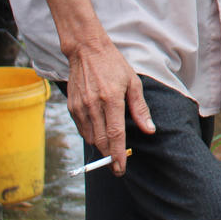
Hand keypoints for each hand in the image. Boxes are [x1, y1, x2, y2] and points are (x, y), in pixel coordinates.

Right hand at [65, 37, 154, 174]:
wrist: (87, 51)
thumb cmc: (114, 65)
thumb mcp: (133, 83)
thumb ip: (140, 108)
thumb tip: (149, 129)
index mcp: (111, 99)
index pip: (115, 134)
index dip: (118, 154)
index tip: (120, 168)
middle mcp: (93, 106)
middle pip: (101, 141)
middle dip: (109, 157)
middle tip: (117, 166)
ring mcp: (80, 107)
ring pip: (90, 137)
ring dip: (101, 147)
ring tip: (111, 151)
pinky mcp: (72, 107)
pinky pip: (82, 129)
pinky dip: (91, 136)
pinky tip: (100, 134)